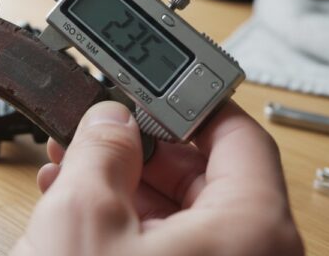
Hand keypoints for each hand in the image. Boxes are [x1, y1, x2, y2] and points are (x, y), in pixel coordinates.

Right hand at [12, 101, 303, 255]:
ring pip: (187, 216)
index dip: (186, 102)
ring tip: (75, 167)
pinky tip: (82, 213)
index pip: (237, 133)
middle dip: (143, 146)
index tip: (149, 89)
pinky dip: (131, 227)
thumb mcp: (83, 216)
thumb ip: (101, 147)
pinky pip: (175, 252)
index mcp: (253, 230)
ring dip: (129, 185)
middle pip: (210, 175)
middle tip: (100, 128)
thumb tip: (110, 118)